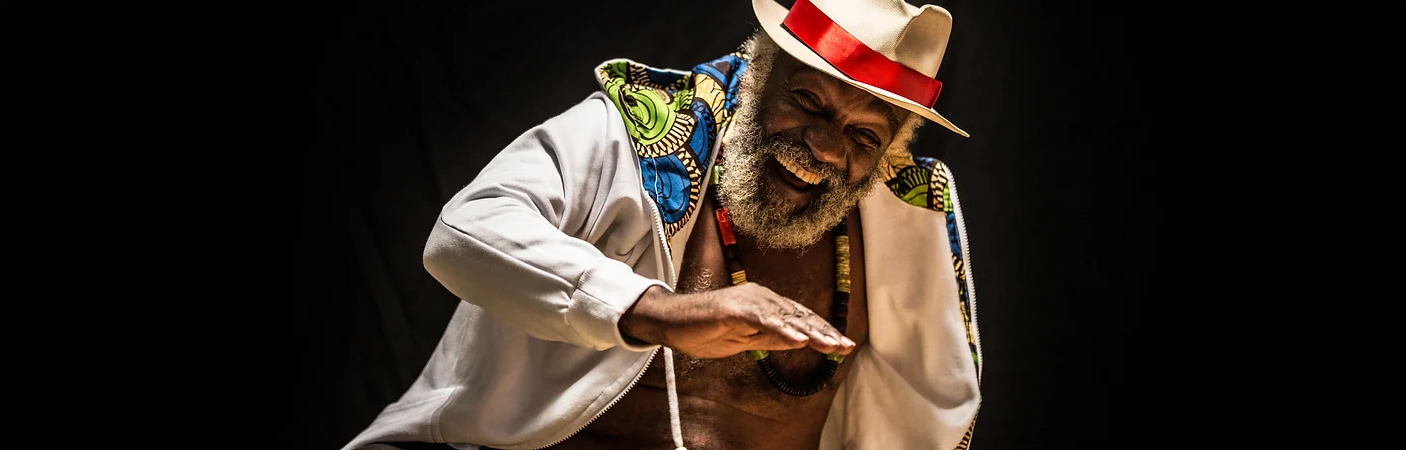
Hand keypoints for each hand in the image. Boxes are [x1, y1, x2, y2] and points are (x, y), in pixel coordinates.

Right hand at [619, 284, 856, 358]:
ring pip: (785, 316)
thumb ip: (771, 339)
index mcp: (763, 305)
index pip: (799, 318)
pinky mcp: (734, 308)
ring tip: (830, 344)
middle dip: (823, 331)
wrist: (670, 322)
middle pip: (798, 315)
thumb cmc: (704, 331)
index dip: (821, 330)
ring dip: (809, 331)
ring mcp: (747, 301)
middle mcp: (760, 297)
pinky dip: (782, 328)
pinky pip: (762, 319)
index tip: (842, 344)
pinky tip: (798, 338)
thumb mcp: (745, 340)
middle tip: (845, 345)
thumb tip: (800, 341)